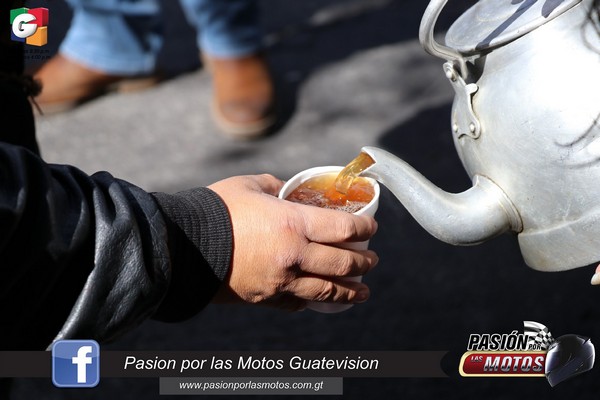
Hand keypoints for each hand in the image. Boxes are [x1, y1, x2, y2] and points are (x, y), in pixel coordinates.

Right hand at [208, 174, 378, 310]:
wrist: (183, 245)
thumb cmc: (216, 209)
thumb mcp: (250, 185)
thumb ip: (277, 187)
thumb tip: (289, 189)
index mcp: (293, 223)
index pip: (344, 228)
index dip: (364, 228)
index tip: (372, 227)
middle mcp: (293, 255)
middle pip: (342, 263)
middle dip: (364, 262)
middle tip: (373, 260)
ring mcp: (280, 281)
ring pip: (326, 290)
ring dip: (350, 291)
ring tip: (363, 291)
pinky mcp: (265, 298)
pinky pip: (297, 303)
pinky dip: (314, 301)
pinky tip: (322, 300)